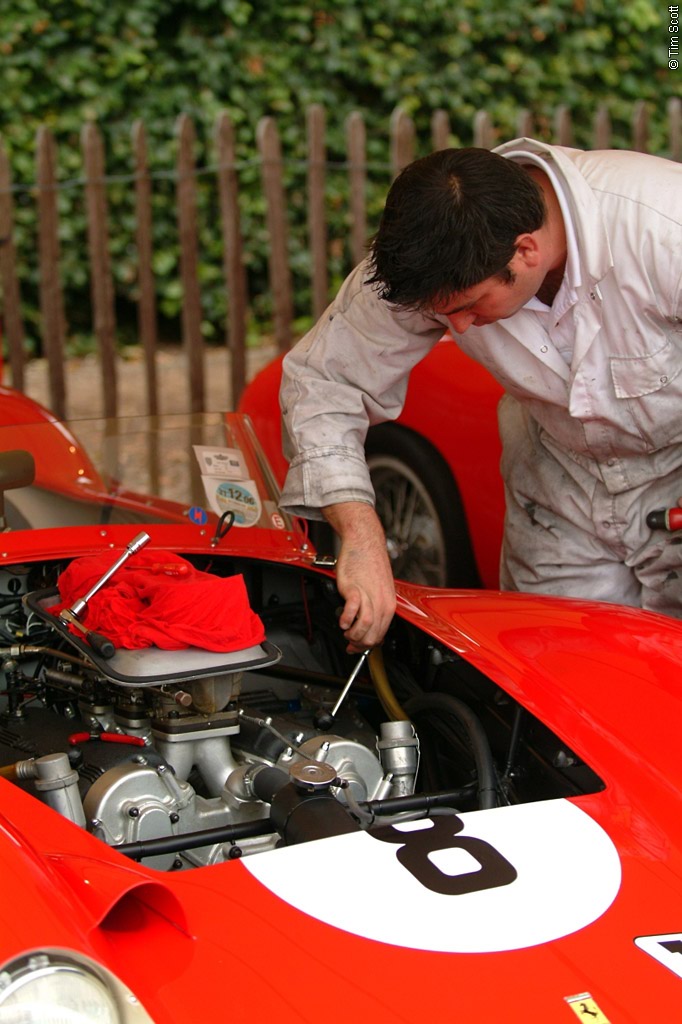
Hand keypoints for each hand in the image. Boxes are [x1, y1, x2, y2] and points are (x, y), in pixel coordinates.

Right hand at [322, 502, 395, 652]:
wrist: (365, 541)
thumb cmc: (369, 563)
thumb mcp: (379, 589)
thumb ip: (375, 607)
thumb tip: (367, 624)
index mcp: (389, 604)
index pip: (381, 634)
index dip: (367, 645)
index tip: (356, 647)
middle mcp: (382, 601)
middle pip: (373, 634)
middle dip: (359, 644)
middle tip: (349, 642)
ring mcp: (369, 595)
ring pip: (366, 626)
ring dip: (353, 634)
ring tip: (346, 631)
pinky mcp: (355, 588)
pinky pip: (354, 610)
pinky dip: (347, 620)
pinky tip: (342, 620)